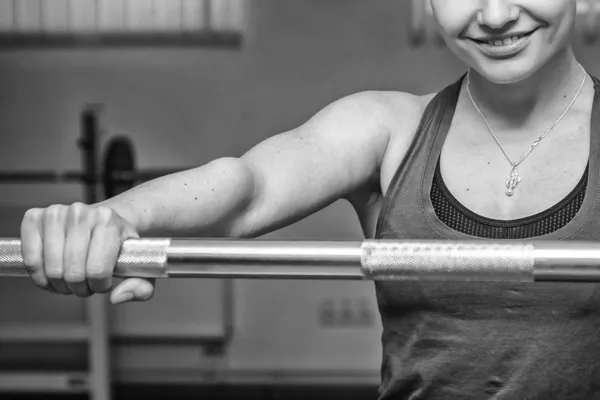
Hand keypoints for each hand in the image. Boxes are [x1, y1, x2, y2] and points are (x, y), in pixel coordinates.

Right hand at [20, 203, 154, 303]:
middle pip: (72, 272)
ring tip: (71, 280)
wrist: (103, 220)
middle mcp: (81, 212)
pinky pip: (30, 259)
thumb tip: (117, 297)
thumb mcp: (140, 265)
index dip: (99, 286)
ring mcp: (55, 213)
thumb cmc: (119, 244)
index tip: (102, 284)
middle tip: (85, 285)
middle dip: (79, 288)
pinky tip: (51, 275)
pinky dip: (39, 276)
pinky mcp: (34, 218)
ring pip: (51, 269)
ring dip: (60, 285)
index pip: (97, 270)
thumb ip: (142, 287)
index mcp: (108, 221)